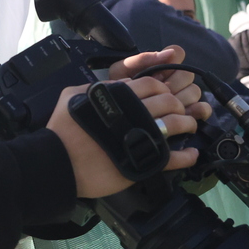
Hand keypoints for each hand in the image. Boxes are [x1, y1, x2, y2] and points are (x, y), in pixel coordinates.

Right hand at [47, 75, 199, 196]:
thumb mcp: (74, 95)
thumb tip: (121, 84)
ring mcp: (140, 139)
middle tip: (179, 111)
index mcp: (119, 97)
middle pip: (169, 102)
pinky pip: (172, 159)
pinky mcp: (142, 164)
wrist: (58, 163)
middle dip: (179, 104)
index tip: (164, 95)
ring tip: (189, 127)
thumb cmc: (63, 130)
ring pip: (175, 125)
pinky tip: (191, 153)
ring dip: (187, 123)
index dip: (163, 88)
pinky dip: (185, 156)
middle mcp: (134, 115)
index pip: (153, 84)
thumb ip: (100, 87)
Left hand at [107, 45, 211, 120]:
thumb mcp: (122, 72)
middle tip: (158, 94)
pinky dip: (198, 111)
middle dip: (173, 84)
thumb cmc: (120, 91)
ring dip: (181, 99)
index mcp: (162, 65)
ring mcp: (184, 95)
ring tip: (164, 107)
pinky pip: (203, 108)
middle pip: (188, 74)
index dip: (170, 62)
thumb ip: (142, 59)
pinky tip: (184, 115)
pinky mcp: (190, 113)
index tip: (156, 74)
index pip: (178, 53)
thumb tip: (169, 54)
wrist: (117, 115)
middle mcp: (176, 78)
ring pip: (194, 91)